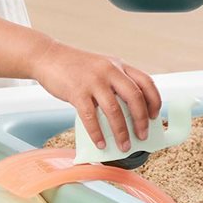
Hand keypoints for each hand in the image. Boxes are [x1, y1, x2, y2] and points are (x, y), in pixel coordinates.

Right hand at [26, 40, 161, 151]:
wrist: (48, 57)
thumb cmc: (75, 67)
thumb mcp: (101, 67)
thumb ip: (115, 83)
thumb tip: (128, 114)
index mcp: (119, 65)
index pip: (146, 82)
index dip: (154, 101)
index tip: (155, 116)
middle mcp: (110, 71)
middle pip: (134, 97)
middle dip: (141, 120)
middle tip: (143, 136)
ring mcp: (93, 81)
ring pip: (114, 110)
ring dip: (121, 132)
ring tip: (124, 146)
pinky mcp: (77, 92)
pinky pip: (91, 117)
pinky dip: (97, 134)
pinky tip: (101, 144)